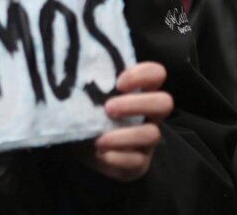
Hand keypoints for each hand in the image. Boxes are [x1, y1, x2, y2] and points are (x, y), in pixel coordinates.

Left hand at [79, 62, 173, 180]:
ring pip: (151, 134)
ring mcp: (147, 139)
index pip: (156, 74)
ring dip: (122, 136)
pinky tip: (100, 154)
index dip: (143, 75)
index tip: (119, 83)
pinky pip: (137, 161)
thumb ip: (89, 86)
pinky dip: (116, 158)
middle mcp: (149, 114)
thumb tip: (72, 76)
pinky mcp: (139, 162)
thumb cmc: (87, 114)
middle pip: (164, 103)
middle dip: (136, 104)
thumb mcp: (86, 98)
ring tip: (98, 140)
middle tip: (108, 109)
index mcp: (139, 92)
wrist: (82, 148)